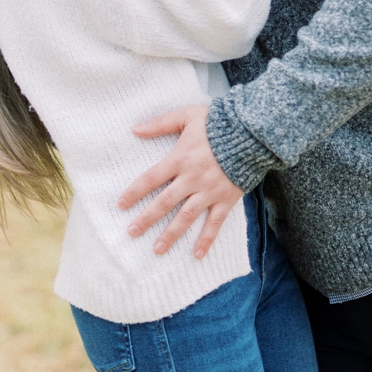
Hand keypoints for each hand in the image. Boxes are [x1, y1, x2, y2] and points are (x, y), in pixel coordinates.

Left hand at [117, 104, 244, 258]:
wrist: (251, 132)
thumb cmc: (217, 122)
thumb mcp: (187, 116)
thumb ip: (161, 123)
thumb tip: (135, 129)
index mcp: (180, 159)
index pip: (151, 179)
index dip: (134, 192)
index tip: (120, 205)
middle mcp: (191, 179)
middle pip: (164, 202)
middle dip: (147, 218)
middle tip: (132, 232)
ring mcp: (209, 191)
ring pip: (186, 217)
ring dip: (171, 234)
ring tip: (157, 249)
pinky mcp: (226, 199)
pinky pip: (214, 223)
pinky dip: (206, 239)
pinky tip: (197, 255)